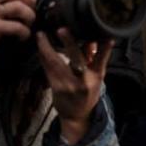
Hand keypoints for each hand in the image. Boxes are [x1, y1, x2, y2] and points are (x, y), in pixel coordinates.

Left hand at [37, 29, 112, 145]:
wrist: (76, 115)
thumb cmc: (88, 94)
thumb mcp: (96, 77)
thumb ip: (94, 58)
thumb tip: (92, 40)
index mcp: (96, 77)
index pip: (101, 60)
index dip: (104, 49)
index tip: (106, 38)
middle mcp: (82, 81)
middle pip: (76, 59)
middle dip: (69, 43)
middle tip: (62, 30)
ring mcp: (67, 85)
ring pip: (55, 63)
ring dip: (46, 48)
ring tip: (41, 36)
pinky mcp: (55, 87)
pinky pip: (47, 68)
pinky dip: (43, 56)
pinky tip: (39, 48)